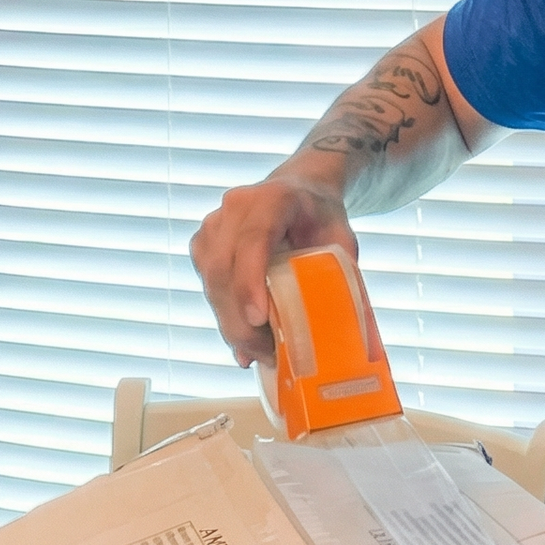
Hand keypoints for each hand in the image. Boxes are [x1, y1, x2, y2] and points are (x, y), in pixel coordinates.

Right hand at [189, 175, 357, 365]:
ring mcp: (214, 224)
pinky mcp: (204, 244)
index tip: (258, 319)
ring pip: (212, 283)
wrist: (300, 190)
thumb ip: (338, 275)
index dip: (250, 281)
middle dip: (241, 320)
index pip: (253, 239)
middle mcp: (235, 207)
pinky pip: (208, 287)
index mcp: (273, 198)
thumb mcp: (341, 239)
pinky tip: (246, 341)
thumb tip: (336, 333)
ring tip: (262, 353)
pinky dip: (226, 317)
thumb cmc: (323, 216)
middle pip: (224, 268)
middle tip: (268, 355)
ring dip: (232, 325)